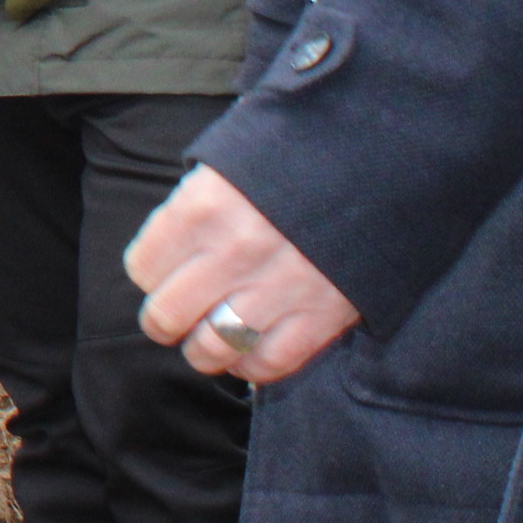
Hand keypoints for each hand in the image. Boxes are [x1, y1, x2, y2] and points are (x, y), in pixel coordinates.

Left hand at [127, 163, 360, 383]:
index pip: (142, 266)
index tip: (161, 272)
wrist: (380, 160)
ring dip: (202, 350)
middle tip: (173, 316)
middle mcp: (234, 250)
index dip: (149, 273)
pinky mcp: (321, 315)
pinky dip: (250, 366)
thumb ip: (192, 208)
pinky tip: (247, 351)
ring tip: (207, 339)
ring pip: (212, 348)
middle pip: (167, 315)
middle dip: (163, 320)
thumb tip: (166, 253)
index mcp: (203, 205)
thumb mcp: (228, 162)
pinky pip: (268, 363)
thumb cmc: (292, 157)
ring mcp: (278, 287)